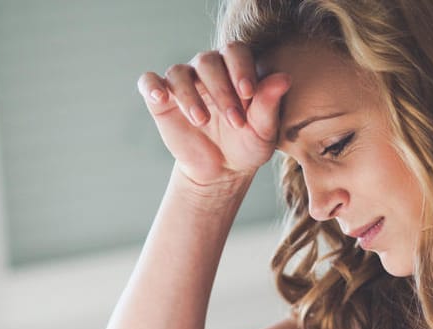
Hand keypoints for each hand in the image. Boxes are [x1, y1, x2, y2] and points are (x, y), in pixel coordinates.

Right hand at [136, 44, 291, 193]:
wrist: (221, 171)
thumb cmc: (246, 145)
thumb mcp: (262, 131)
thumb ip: (269, 104)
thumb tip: (284, 78)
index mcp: (234, 69)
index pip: (235, 52)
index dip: (240, 68)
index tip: (248, 94)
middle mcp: (207, 70)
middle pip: (207, 60)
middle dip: (222, 90)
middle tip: (234, 121)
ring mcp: (183, 83)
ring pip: (179, 72)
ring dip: (190, 95)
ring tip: (202, 121)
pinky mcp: (161, 100)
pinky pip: (149, 82)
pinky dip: (152, 87)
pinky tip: (160, 98)